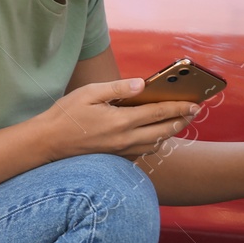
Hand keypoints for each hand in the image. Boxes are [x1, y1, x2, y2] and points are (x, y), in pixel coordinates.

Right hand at [30, 77, 198, 161]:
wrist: (48, 143)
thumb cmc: (66, 115)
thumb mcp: (89, 93)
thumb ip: (118, 88)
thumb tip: (142, 84)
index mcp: (121, 121)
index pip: (159, 113)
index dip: (180, 107)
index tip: (195, 102)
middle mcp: (125, 139)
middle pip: (164, 131)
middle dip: (182, 120)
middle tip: (194, 111)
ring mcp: (121, 152)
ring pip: (156, 144)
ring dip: (170, 133)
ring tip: (178, 121)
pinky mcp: (116, 158)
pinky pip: (143, 153)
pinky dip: (154, 143)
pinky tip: (155, 135)